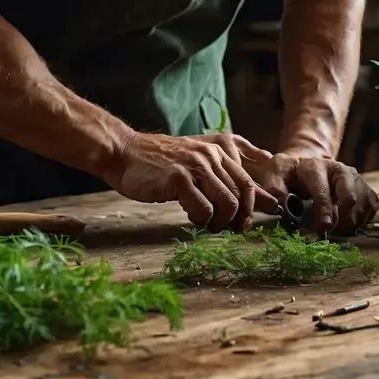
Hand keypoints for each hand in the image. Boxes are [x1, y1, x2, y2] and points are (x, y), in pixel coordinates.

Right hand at [104, 133, 279, 229]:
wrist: (124, 153)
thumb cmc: (157, 164)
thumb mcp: (192, 161)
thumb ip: (216, 174)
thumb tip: (242, 199)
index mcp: (217, 151)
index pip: (248, 181)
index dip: (254, 205)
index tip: (251, 221)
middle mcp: (210, 156)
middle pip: (243, 194)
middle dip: (239, 218)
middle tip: (227, 228)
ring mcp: (195, 166)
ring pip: (228, 204)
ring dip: (221, 222)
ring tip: (208, 225)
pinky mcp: (179, 179)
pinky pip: (204, 209)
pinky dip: (201, 220)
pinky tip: (190, 216)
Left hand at [249, 153, 378, 233]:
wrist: (306, 165)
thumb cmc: (290, 173)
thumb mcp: (276, 173)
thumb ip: (274, 185)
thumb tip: (279, 199)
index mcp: (317, 166)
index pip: (323, 189)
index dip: (324, 209)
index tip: (324, 227)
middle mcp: (341, 170)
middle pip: (350, 196)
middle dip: (342, 218)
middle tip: (330, 231)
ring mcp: (356, 178)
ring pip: (363, 205)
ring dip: (350, 222)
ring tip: (335, 227)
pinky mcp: (366, 188)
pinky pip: (371, 208)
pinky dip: (361, 220)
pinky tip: (346, 222)